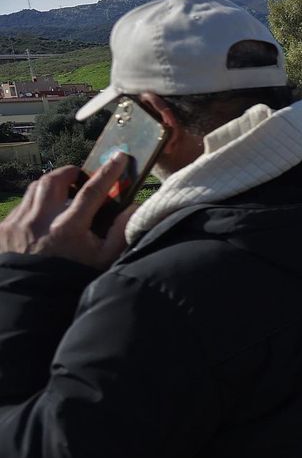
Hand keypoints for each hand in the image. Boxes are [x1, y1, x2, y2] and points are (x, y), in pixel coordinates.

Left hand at [0, 159, 134, 269]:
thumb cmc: (72, 278)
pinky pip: (21, 205)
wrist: (32, 299)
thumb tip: (133, 207)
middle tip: (81, 176)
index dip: (108, 172)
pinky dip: (35, 203)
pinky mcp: (4, 228)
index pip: (92, 191)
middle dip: (70, 172)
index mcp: (69, 228)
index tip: (119, 158)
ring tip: (62, 192)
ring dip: (51, 184)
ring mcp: (19, 223)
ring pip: (35, 188)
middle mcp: (41, 221)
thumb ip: (121, 232)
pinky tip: (44, 215)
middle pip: (55, 180)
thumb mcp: (103, 260)